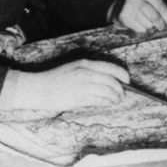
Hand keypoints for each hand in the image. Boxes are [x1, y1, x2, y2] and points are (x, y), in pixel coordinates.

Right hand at [5, 60, 129, 111]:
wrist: (39, 88)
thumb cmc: (55, 78)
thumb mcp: (73, 68)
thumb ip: (89, 71)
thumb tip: (107, 79)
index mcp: (84, 64)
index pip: (110, 68)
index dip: (122, 74)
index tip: (127, 80)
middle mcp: (85, 73)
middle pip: (111, 81)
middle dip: (120, 89)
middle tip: (122, 93)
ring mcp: (82, 86)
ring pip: (107, 92)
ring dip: (115, 97)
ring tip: (117, 99)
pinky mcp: (79, 98)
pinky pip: (99, 100)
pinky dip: (107, 102)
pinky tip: (108, 103)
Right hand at [114, 0, 166, 32]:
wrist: (116, 5)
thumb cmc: (138, 2)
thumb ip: (163, 3)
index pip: (160, 4)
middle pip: (154, 16)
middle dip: (161, 24)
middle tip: (164, 27)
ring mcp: (127, 7)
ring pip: (148, 24)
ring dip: (152, 26)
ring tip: (149, 23)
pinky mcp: (123, 18)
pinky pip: (140, 29)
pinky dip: (144, 29)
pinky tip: (140, 24)